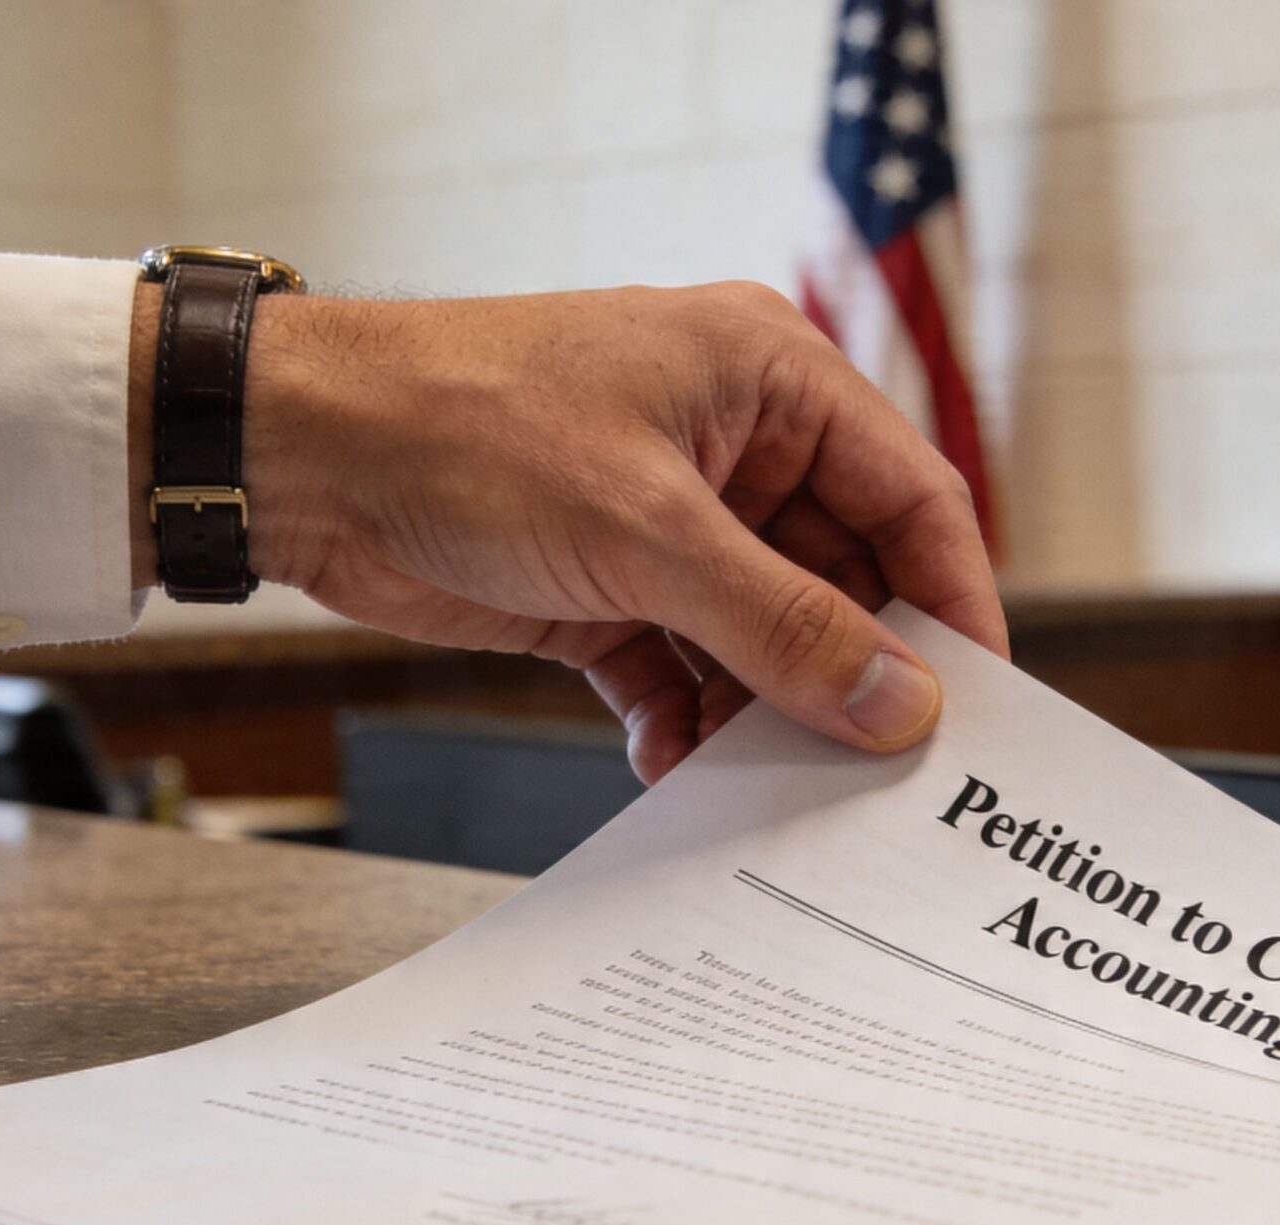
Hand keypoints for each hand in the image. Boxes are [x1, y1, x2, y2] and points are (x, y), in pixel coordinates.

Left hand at [132, 282, 1008, 782]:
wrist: (300, 454)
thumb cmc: (466, 427)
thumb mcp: (646, 531)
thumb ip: (780, 623)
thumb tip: (900, 702)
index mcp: (769, 379)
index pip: (910, 497)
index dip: (953, 603)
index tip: (979, 708)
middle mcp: (733, 445)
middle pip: (841, 579)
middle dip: (850, 675)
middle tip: (878, 775)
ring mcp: (667, 520)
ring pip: (760, 636)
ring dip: (762, 713)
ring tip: (771, 791)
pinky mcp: (603, 585)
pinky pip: (679, 668)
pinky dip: (683, 722)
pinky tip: (674, 771)